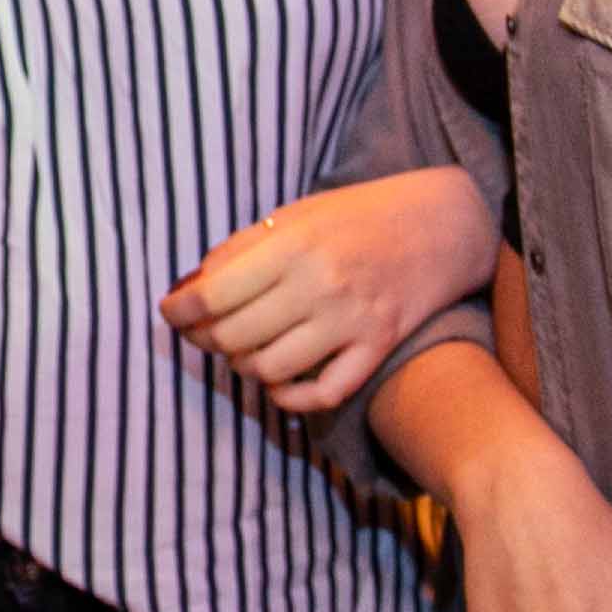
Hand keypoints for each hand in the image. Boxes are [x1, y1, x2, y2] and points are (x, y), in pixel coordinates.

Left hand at [164, 168, 501, 416]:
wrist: (440, 222)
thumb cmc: (356, 216)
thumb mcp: (294, 215)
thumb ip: (241, 249)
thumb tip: (191, 288)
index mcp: (294, 245)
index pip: (215, 294)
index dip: (180, 312)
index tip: (171, 312)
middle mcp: (321, 285)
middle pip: (235, 336)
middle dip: (205, 340)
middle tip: (201, 333)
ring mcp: (352, 321)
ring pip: (270, 369)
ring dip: (242, 367)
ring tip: (241, 351)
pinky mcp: (378, 346)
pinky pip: (322, 392)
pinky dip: (289, 397)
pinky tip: (278, 381)